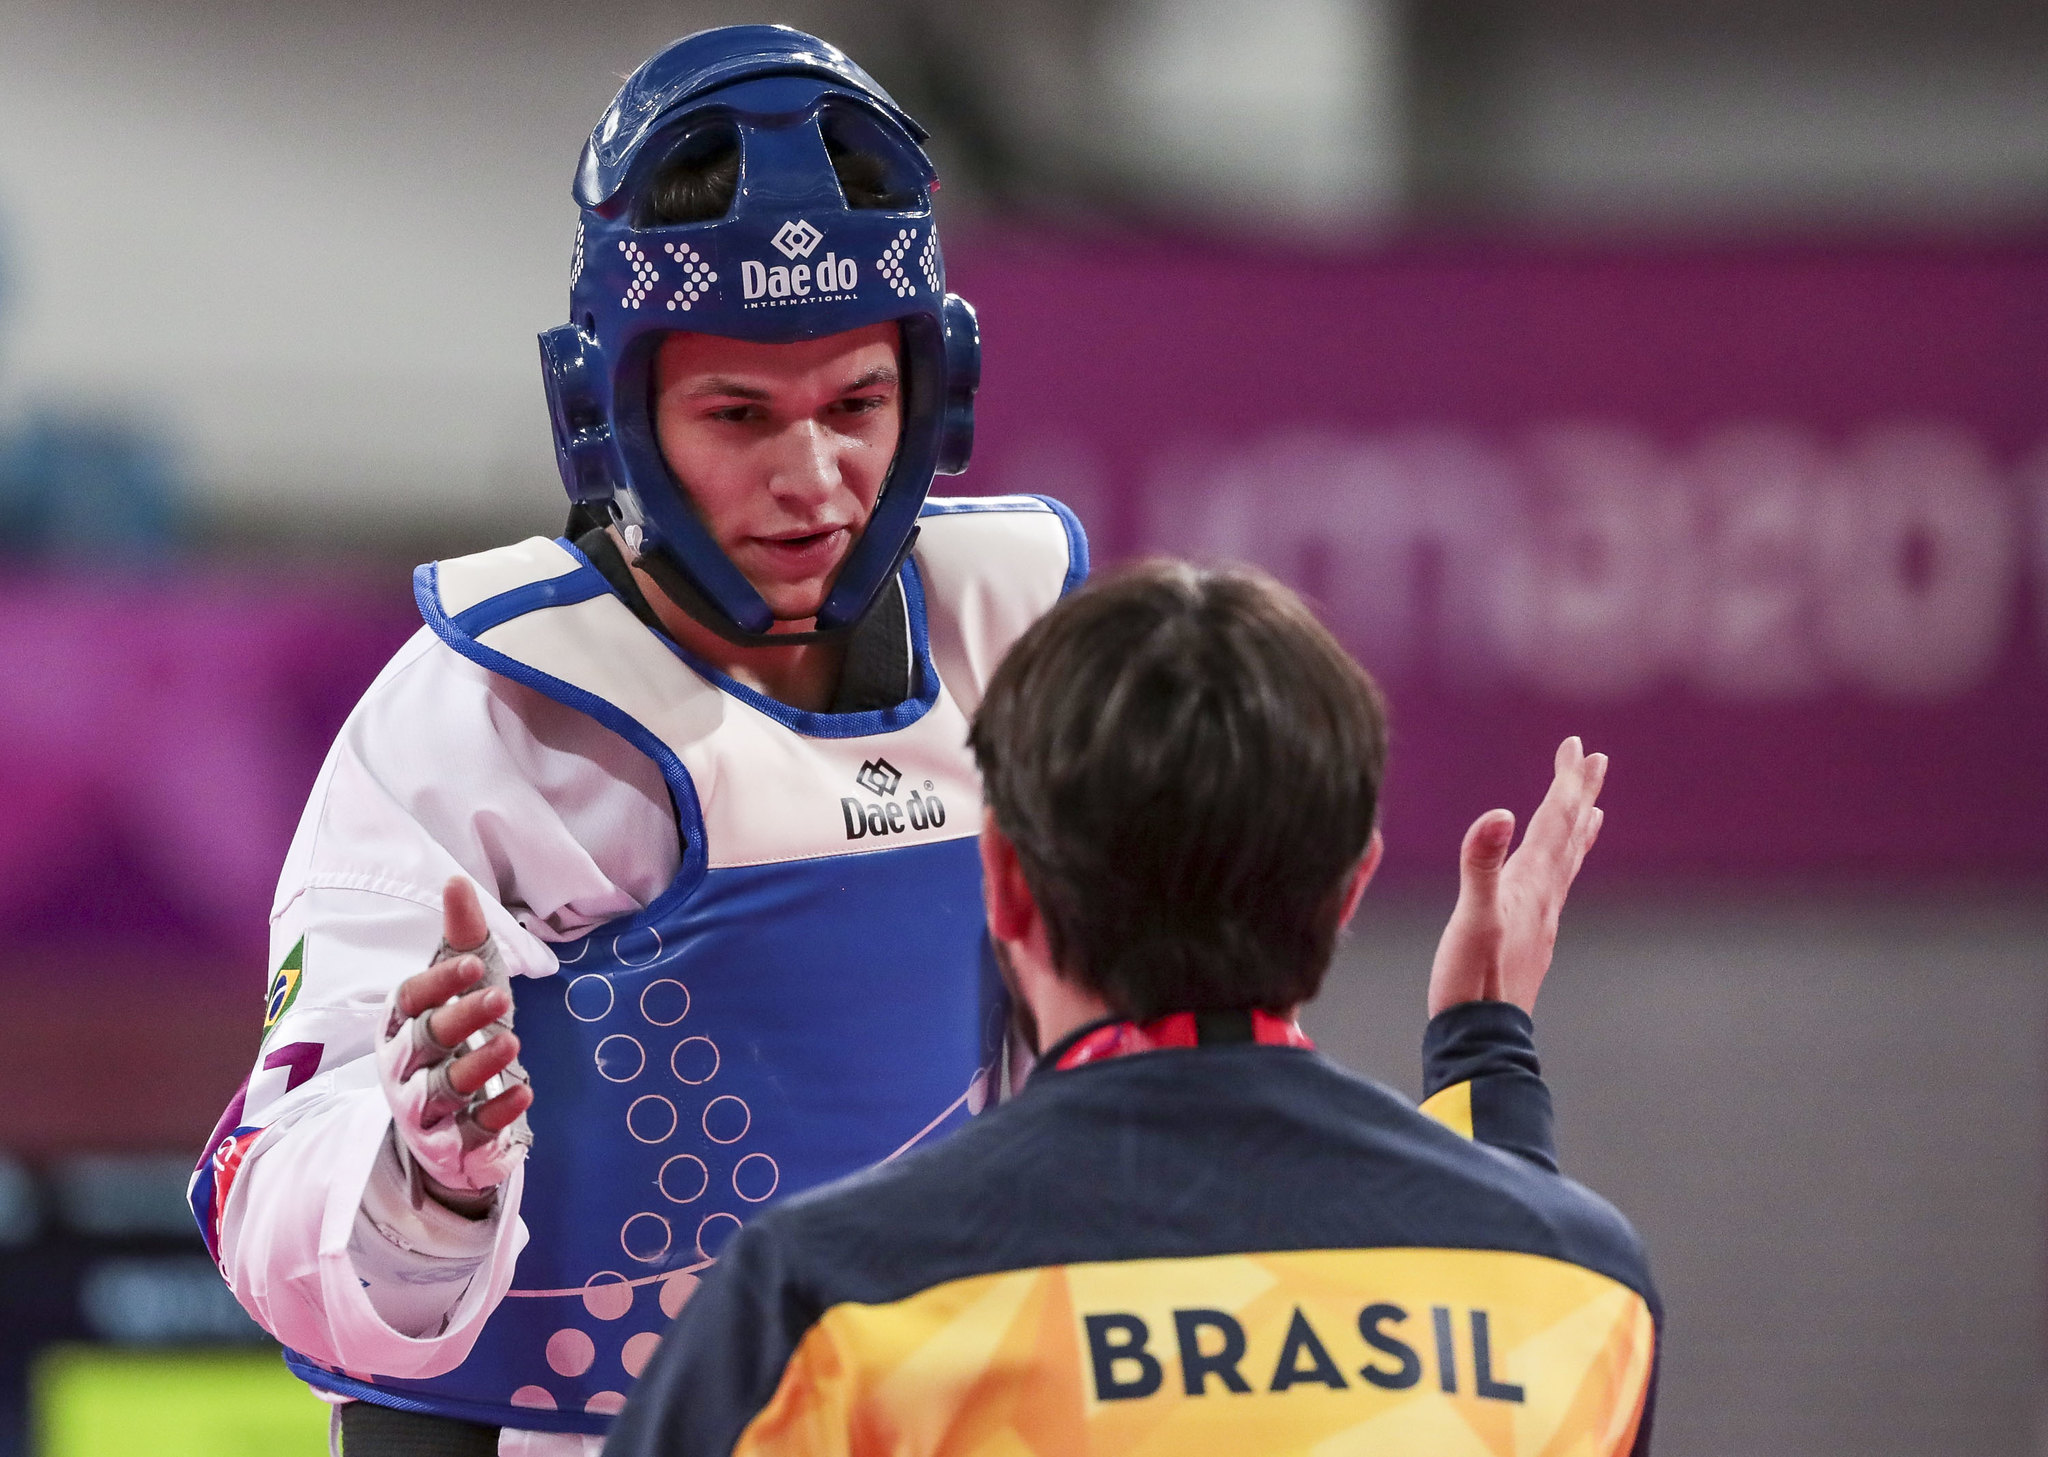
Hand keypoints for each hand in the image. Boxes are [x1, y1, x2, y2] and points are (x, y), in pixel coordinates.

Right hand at [375, 877, 534, 1205]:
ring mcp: (424, 1110)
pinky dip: (496, 1114)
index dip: (438, 982)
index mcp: (401, 1025)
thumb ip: (461, 939)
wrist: (445, 1126)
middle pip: (424, 1041)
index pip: (409, 999)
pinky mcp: (451, 1144)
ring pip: (441, 1089)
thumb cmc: (452, 1041)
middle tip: (502, 998)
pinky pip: (470, 1132)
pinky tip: (523, 1092)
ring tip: (513, 1042)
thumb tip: (455, 881)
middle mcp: (403, 1067)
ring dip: (476, 1065)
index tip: (475, 962)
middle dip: (459, 1018)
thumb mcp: (463, 989)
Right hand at [1427, 737, 1606, 1016]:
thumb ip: (1481, 865)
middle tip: (1595, 758)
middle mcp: (1544, 896)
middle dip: (1579, 793)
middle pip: (1570, 834)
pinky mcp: (1530, 937)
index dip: (1566, 781)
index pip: (1555, 821)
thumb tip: (1498, 813)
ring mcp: (1540, 918)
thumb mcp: (1472, 918)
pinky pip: (1555, 886)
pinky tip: (1555, 871)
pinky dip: (1562, 865)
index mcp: (1530, 884)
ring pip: (1567, 861)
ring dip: (1577, 828)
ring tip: (1590, 807)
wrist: (1481, 1037)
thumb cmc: (1471, 980)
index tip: (1579, 745)